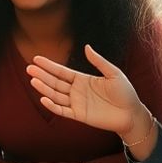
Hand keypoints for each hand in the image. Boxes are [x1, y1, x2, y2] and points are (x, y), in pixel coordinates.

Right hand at [27, 45, 149, 141]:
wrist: (132, 114)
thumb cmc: (125, 92)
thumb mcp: (113, 73)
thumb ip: (99, 61)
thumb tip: (86, 47)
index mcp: (83, 80)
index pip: (62, 71)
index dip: (49, 65)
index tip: (36, 58)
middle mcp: (77, 91)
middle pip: (55, 82)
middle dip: (42, 75)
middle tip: (29, 68)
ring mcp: (76, 103)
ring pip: (56, 95)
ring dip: (44, 88)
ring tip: (33, 80)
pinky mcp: (79, 116)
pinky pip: (62, 111)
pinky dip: (52, 105)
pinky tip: (43, 98)